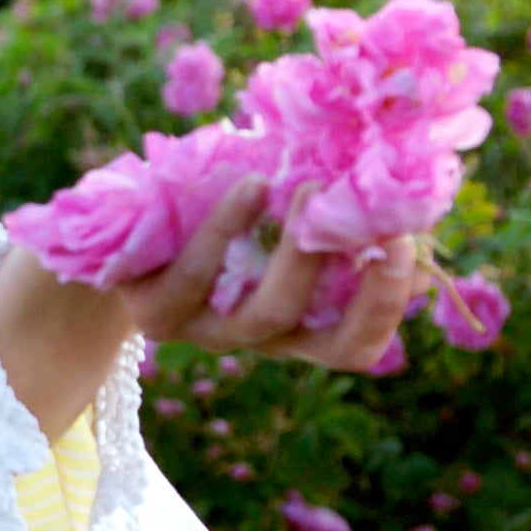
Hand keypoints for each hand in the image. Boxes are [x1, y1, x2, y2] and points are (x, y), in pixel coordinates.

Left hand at [113, 175, 426, 373]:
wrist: (122, 222)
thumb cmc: (222, 205)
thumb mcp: (281, 206)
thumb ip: (334, 213)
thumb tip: (407, 207)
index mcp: (299, 323)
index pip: (356, 346)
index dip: (387, 308)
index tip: (408, 246)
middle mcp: (256, 338)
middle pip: (327, 344)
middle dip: (368, 292)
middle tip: (387, 227)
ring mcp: (205, 332)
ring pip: (266, 315)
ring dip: (299, 253)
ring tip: (313, 187)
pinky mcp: (155, 313)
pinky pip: (196, 277)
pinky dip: (230, 227)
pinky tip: (253, 184)